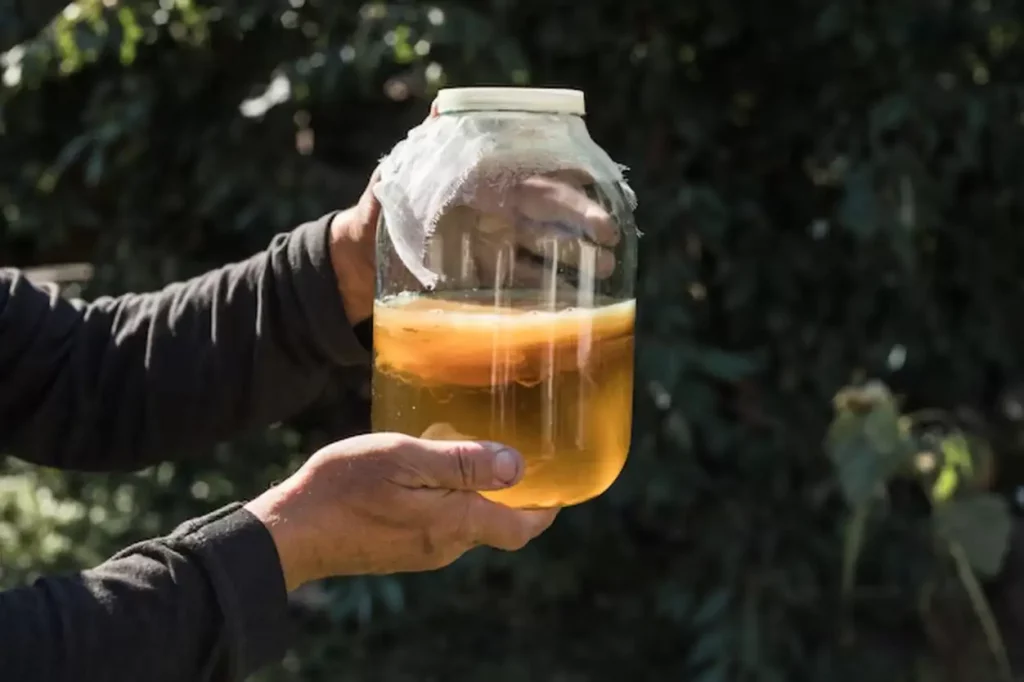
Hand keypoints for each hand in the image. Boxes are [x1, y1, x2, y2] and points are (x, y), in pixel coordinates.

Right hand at [244, 433, 558, 590]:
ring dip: (480, 497)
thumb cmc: (345, 487)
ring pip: (469, 525)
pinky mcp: (401, 551)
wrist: (290, 531)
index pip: (522, 528)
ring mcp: (422, 553)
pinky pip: (441, 526)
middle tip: (520, 453)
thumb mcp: (406, 458)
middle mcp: (446, 546)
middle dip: (515, 497)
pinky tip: (433, 473)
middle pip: (498, 526)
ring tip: (476, 453)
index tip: (562, 480)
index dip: (547, 508)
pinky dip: (451, 502)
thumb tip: (516, 467)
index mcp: (455, 524)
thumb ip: (462, 463)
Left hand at [329, 104, 626, 319]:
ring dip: (579, 261)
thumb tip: (437, 110)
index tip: (595, 186)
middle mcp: (502, 216)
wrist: (356, 262)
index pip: (536, 177)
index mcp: (487, 185)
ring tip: (608, 272)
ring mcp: (499, 251)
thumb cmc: (379, 212)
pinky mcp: (490, 286)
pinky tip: (575, 306)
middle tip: (610, 236)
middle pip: (552, 215)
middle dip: (584, 222)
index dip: (568, 182)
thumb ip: (420, 152)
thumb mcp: (395, 179)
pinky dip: (550, 298)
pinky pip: (525, 290)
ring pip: (548, 252)